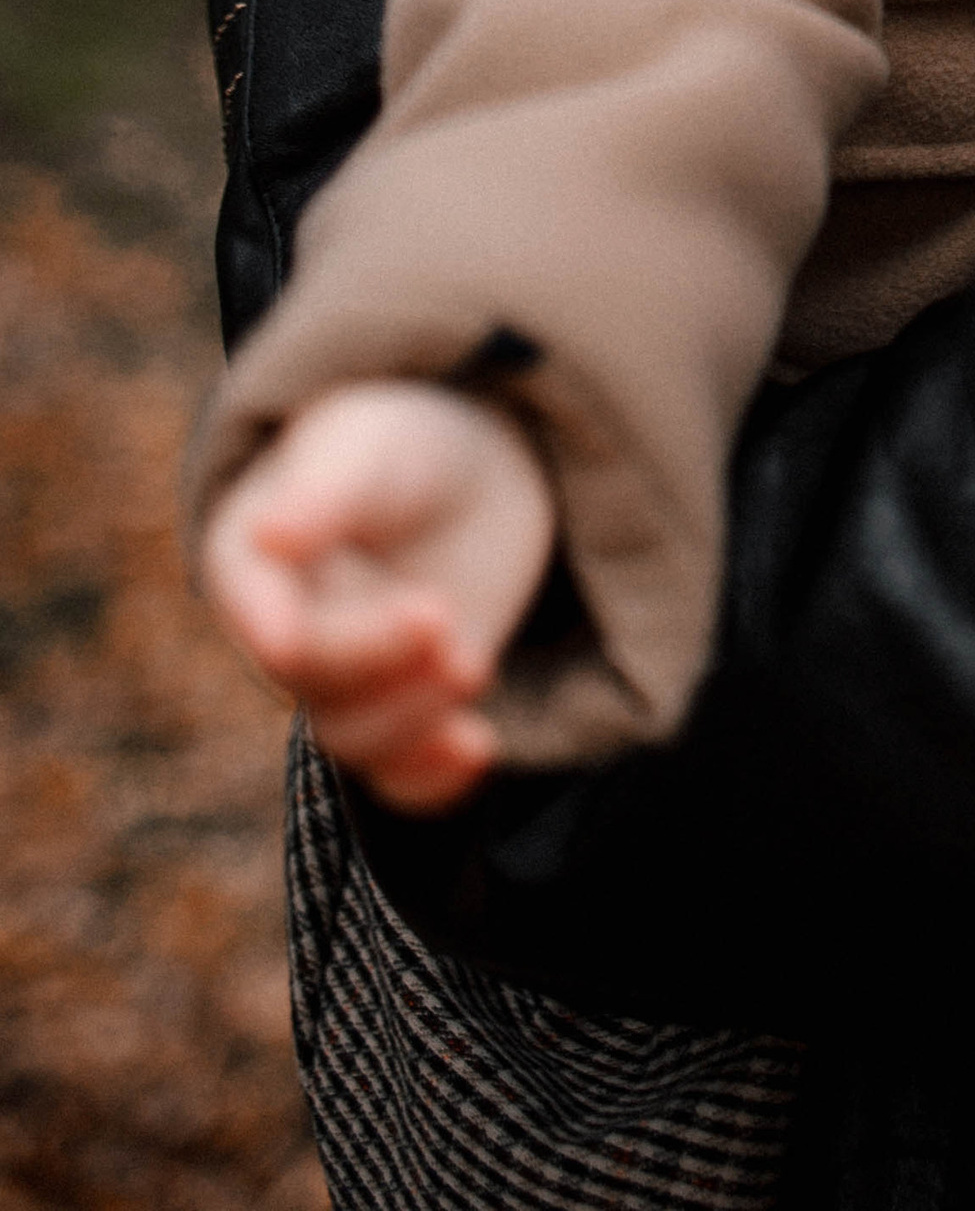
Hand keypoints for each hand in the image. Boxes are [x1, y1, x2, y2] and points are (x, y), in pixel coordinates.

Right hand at [203, 381, 557, 811]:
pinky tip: (479, 749)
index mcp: (251, 556)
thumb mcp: (369, 444)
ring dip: (414, 717)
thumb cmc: (405, 439)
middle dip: (374, 659)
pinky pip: (401, 777)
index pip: (250, 604)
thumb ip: (325, 490)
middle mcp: (287, 629)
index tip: (287, 639)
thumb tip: (265, 535)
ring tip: (476, 662)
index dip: (265, 625)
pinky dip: (433, 780)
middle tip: (443, 617)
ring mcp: (347, 678)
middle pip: (311, 679)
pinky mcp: (403, 709)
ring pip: (356, 736)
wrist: (478, 465)